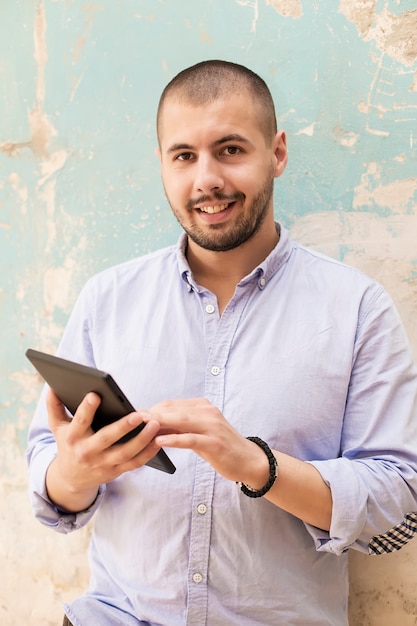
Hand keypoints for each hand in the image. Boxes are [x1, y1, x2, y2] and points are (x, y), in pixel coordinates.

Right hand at [45, 389, 161, 511]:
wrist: (71, 478)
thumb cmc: (68, 444)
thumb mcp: (57, 427)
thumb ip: (54, 407)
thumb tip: (52, 387)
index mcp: (73, 437)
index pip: (80, 422)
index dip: (86, 409)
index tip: (95, 394)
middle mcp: (88, 452)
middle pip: (106, 439)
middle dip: (122, 427)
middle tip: (138, 414)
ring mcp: (103, 463)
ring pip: (125, 453)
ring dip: (141, 440)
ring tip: (154, 424)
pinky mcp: (116, 471)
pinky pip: (134, 463)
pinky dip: (148, 453)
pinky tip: (158, 440)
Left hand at [144, 397, 332, 530]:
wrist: (248, 460)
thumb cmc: (220, 447)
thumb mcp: (199, 433)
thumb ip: (179, 427)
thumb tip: (152, 425)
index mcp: (202, 407)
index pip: (171, 404)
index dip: (151, 409)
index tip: (132, 415)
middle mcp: (207, 412)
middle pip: (172, 409)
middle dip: (150, 414)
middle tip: (129, 420)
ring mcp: (212, 426)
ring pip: (180, 420)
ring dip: (158, 423)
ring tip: (139, 427)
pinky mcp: (214, 442)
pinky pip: (190, 439)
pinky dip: (174, 439)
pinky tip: (159, 441)